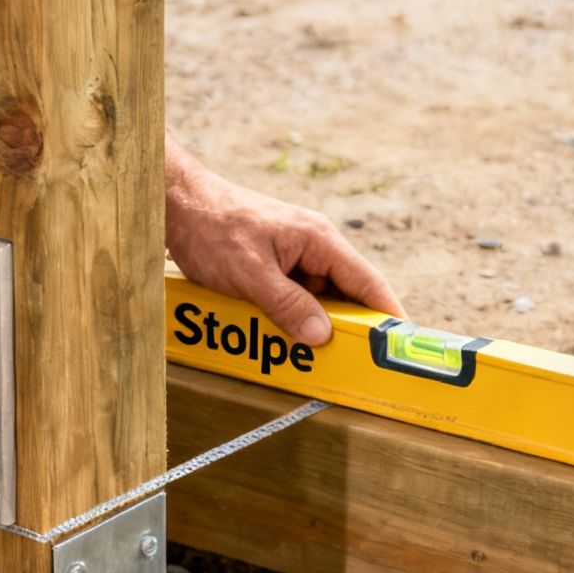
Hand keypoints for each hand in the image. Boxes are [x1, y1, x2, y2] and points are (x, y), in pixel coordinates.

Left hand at [164, 140, 403, 344]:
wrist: (175, 203)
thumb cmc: (212, 226)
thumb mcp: (249, 272)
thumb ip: (286, 305)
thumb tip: (321, 336)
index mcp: (319, 240)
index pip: (368, 282)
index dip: (387, 317)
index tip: (398, 348)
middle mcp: (314, 249)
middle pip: (346, 298)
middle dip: (347, 332)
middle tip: (351, 369)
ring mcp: (295, 259)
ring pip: (317, 304)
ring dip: (312, 331)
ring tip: (310, 361)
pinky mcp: (275, 269)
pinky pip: (293, 302)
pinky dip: (289, 323)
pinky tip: (278, 342)